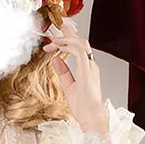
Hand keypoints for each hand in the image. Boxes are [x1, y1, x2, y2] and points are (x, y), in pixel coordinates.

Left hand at [41, 19, 107, 134]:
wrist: (91, 117)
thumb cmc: (83, 106)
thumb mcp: (68, 86)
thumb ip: (63, 72)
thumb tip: (55, 59)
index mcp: (87, 68)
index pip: (78, 48)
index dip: (68, 38)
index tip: (56, 36)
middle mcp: (90, 64)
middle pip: (80, 41)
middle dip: (67, 32)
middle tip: (55, 26)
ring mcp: (90, 66)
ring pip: (80, 43)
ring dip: (65, 39)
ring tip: (52, 41)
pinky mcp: (87, 70)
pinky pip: (78, 51)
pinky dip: (67, 46)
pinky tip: (58, 47)